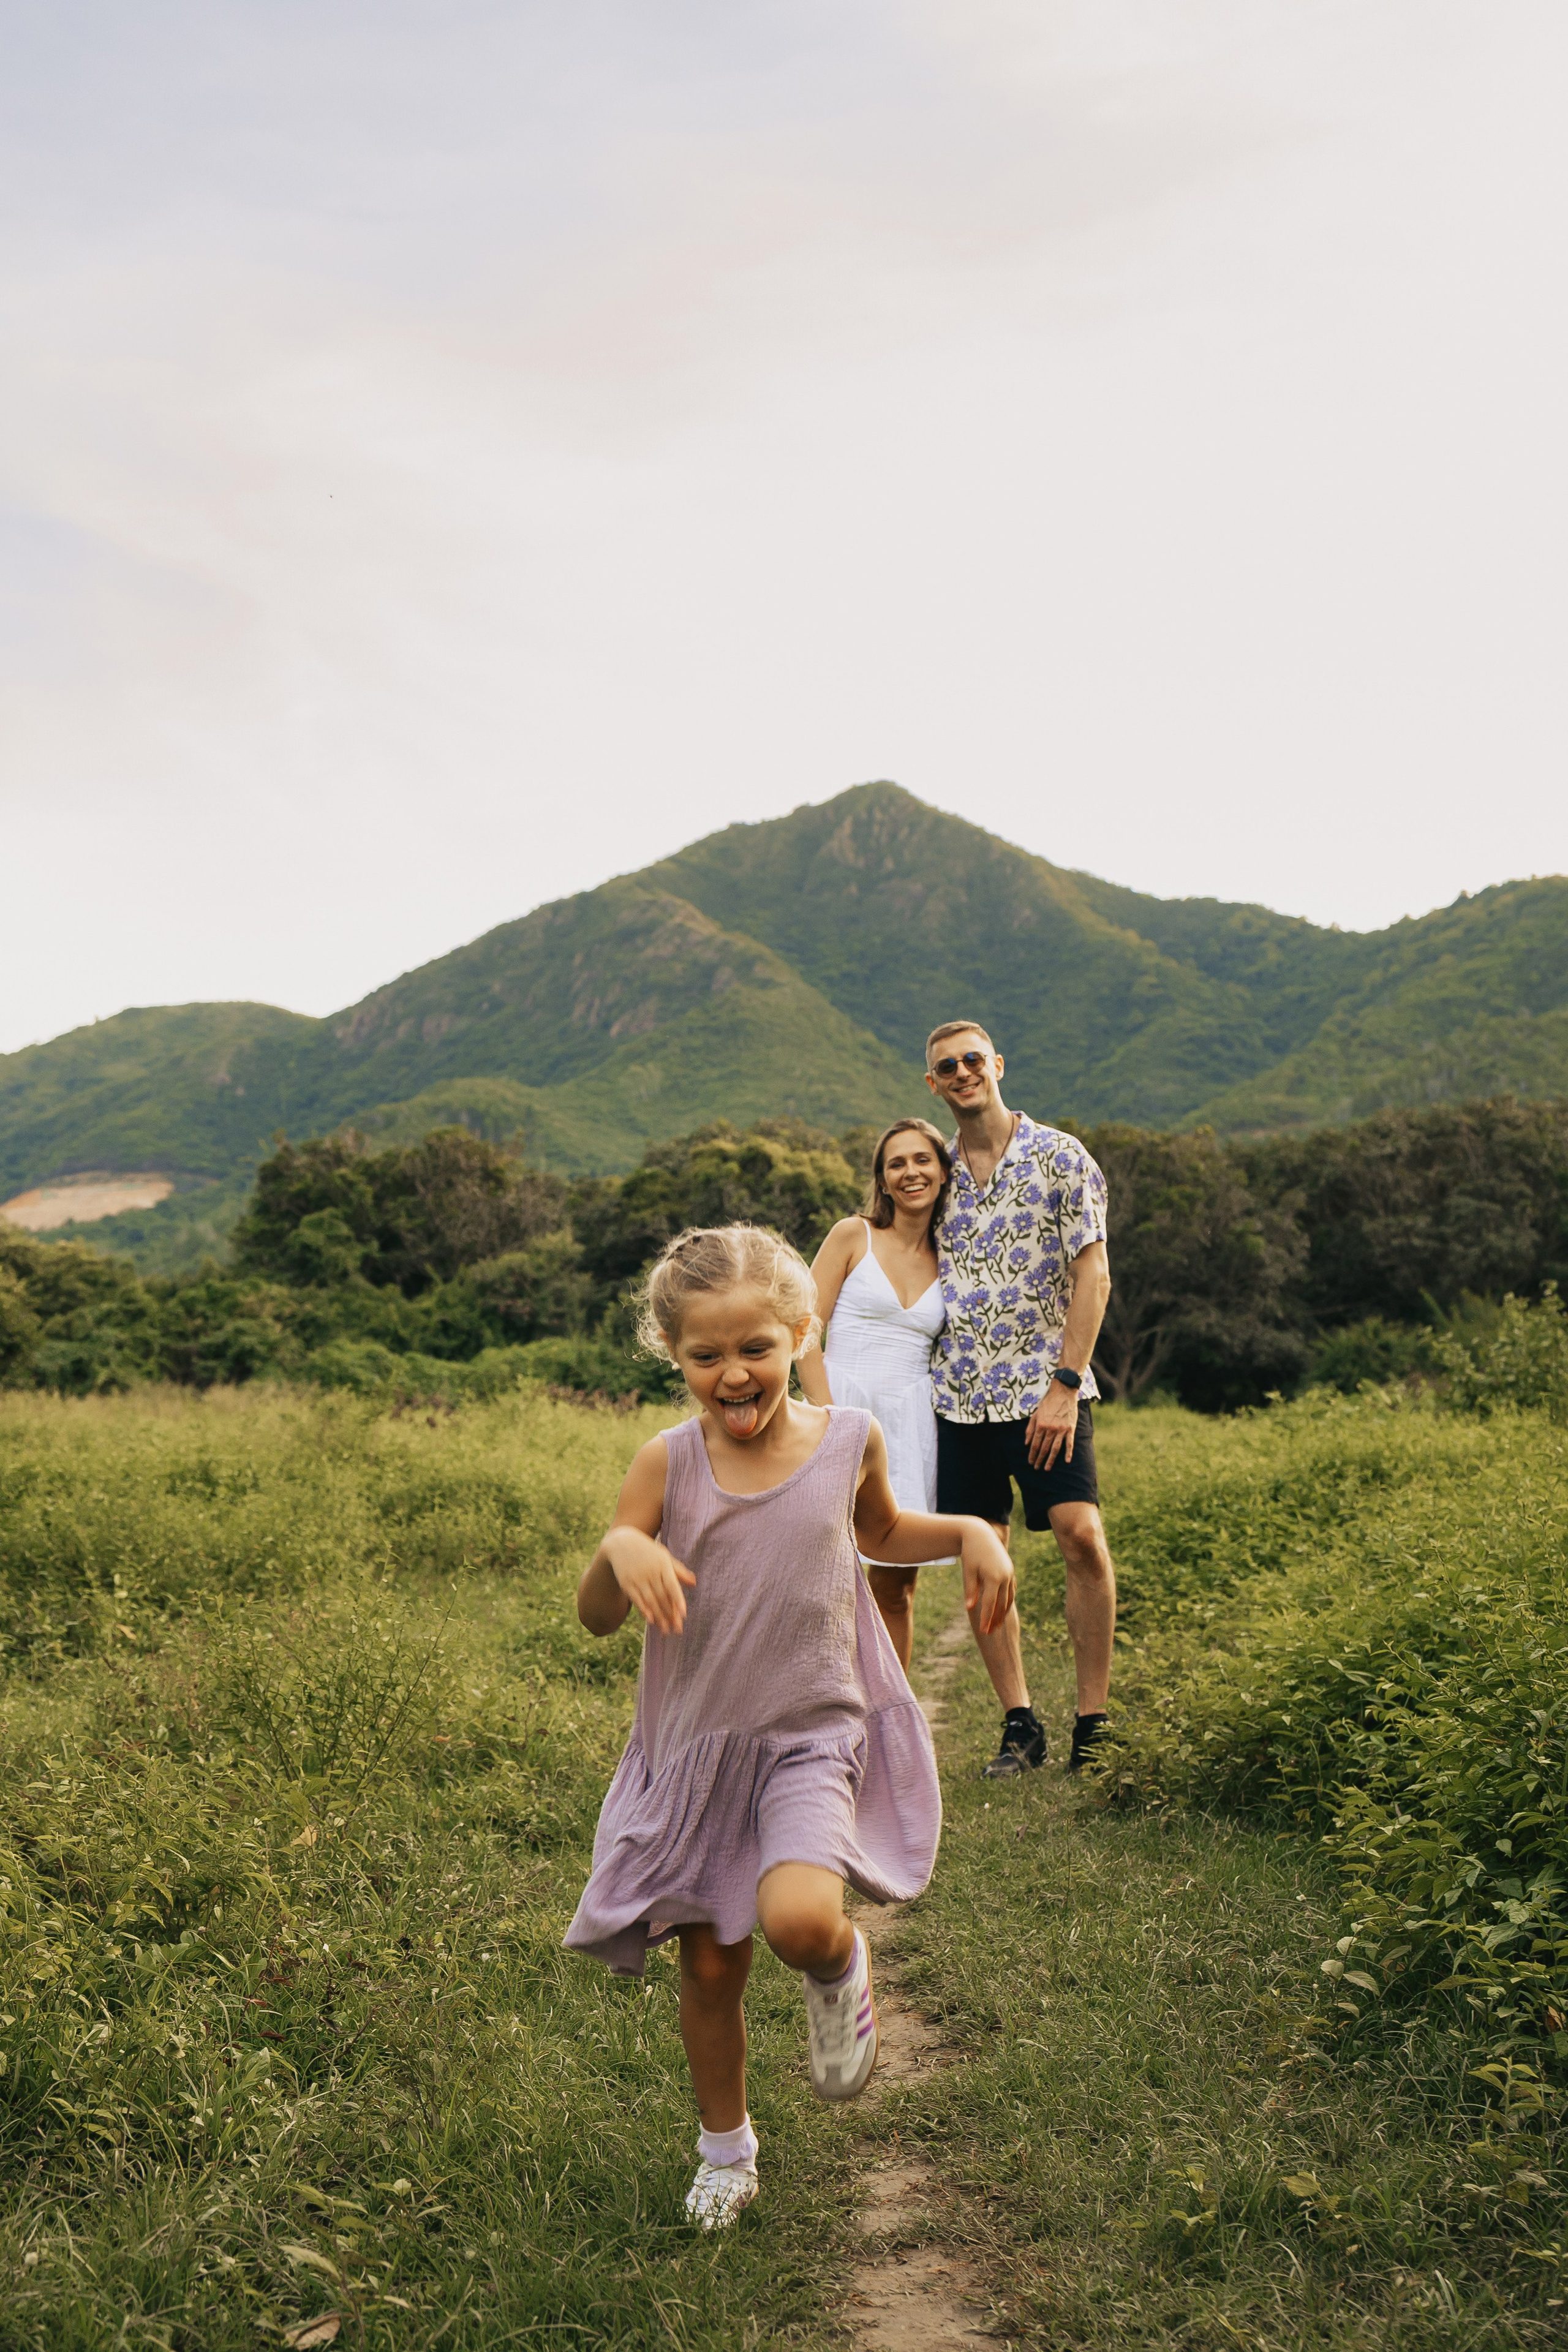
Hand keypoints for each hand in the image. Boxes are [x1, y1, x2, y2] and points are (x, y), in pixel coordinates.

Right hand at [605, 1529, 695, 1634]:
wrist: (621, 1542)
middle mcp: (650, 1572)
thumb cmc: (648, 1552)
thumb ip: (679, 1571)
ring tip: (666, 1630)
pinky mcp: (626, 1583)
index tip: (684, 1614)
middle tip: (677, 1630)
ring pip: (650, 1601)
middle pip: (662, 1597)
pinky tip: (650, 1620)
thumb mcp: (664, 1557)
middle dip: (670, 1615)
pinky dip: (643, 1609)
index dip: (678, 1600)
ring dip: (659, 1616)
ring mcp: (637, 1578)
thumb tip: (694, 1584)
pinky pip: (636, 1599)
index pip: (672, 1585)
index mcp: (662, 1565)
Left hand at [960, 1520, 1015, 1636]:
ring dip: (1003, 1613)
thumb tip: (969, 1608)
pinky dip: (1006, 1602)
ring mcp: (1010, 1574)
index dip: (986, 1618)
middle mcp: (1005, 1576)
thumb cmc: (971, 1552)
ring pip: (1008, 1599)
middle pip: (1001, 1604)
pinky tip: (1001, 1611)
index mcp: (994, 1577)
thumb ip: (970, 1590)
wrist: (981, 1534)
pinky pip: (1010, 1592)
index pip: (990, 1603)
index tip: (983, 1631)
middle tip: (990, 1634)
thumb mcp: (968, 1571)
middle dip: (996, 1620)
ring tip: (996, 1626)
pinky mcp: (1010, 1572)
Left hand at [1024, 1378, 1078, 1470]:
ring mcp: (1061, 1429)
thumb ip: (1030, 1429)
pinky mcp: (1070, 1428)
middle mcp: (1050, 1429)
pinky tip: (1066, 1461)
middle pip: (1044, 1448)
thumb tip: (1026, 1443)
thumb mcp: (1035, 1414)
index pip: (1035, 1444)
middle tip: (1037, 1468)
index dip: (1032, 1455)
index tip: (1030, 1462)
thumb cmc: (1047, 1403)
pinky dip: (1068, 1453)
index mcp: (1040, 1425)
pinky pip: (1069, 1443)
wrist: (1063, 1392)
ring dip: (1050, 1460)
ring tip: (1047, 1468)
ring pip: (1055, 1449)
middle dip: (1039, 1460)